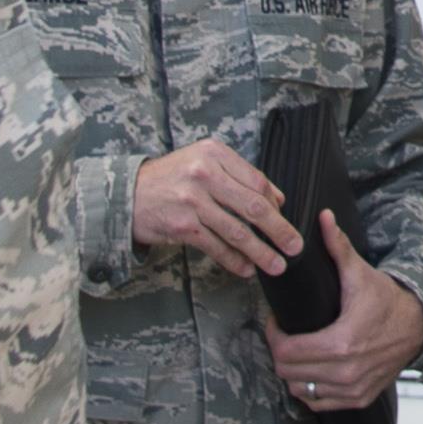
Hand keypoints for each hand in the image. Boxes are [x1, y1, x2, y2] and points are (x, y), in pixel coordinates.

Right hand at [132, 139, 299, 279]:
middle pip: (253, 206)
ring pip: (238, 231)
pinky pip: (217, 247)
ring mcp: (193, 201)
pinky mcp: (183, 226)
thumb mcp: (203, 163)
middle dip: (279, 230)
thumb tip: (277, 199)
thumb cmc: (171, 178)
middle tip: (295, 246)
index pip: (257, 181)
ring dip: (261, 252)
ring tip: (276, 265)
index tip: (286, 220)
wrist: (127, 194)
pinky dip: (234, 261)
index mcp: (214, 154)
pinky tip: (246, 270)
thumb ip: (238, 176)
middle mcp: (205, 174)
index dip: (275, 205)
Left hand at [268, 215, 422, 412]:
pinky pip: (318, 402)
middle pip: (288, 372)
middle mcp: (346, 372)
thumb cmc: (387, 299)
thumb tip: (322, 217)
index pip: (286, 351)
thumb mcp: (360, 274)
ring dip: (293, 371)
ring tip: (297, 349)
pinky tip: (311, 369)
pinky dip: (309, 388)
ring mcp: (352, 389)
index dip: (273, 335)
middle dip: (280, 351)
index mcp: (341, 343)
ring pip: (299, 389)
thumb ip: (338, 247)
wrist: (420, 326)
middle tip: (285, 334)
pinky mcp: (358, 398)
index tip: (277, 322)